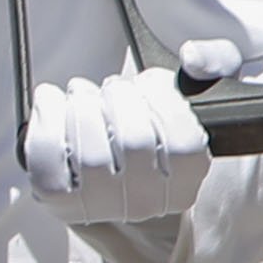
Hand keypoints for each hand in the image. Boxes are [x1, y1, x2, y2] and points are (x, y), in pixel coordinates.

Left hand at [21, 45, 233, 227]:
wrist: (108, 173)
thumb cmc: (154, 125)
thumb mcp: (199, 92)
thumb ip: (217, 61)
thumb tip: (194, 58)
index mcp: (188, 181)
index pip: (184, 143)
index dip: (163, 100)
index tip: (148, 80)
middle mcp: (148, 202)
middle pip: (134, 142)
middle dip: (118, 98)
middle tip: (110, 86)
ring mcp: (101, 205)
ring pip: (90, 155)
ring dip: (82, 108)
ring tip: (82, 93)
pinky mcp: (58, 200)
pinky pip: (47, 162)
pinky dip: (45, 122)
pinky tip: (50, 100)